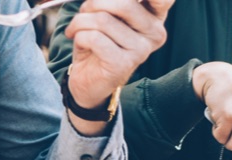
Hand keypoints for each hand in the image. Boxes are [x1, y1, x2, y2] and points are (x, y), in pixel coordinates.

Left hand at [64, 0, 171, 124]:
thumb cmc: (98, 40)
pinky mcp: (123, 65)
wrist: (88, 79)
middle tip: (84, 12)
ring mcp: (141, 51)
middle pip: (125, 3)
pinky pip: (94, 38)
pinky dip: (79, 35)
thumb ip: (114, 1)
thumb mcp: (108, 12)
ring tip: (76, 29)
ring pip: (104, 19)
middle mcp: (154, 33)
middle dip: (94, 3)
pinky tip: (78, 41)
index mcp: (155, 15)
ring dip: (81, 21)